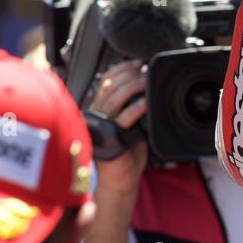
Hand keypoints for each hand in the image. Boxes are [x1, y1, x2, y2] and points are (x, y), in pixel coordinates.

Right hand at [91, 60, 147, 198]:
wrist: (121, 180)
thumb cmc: (126, 153)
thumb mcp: (129, 124)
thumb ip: (131, 106)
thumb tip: (144, 84)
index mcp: (98, 109)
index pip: (105, 81)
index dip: (120, 69)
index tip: (137, 61)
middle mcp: (96, 115)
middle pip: (109, 86)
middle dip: (128, 73)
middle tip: (143, 67)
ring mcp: (102, 126)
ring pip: (114, 98)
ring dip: (132, 85)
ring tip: (146, 79)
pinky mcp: (111, 138)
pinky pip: (124, 117)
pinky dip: (136, 106)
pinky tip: (146, 100)